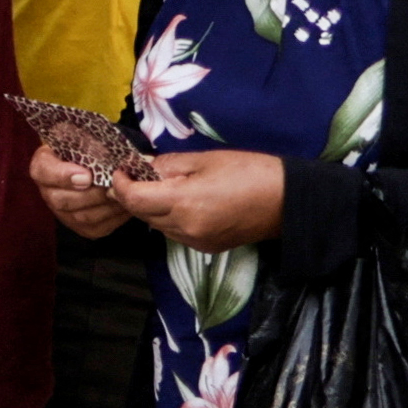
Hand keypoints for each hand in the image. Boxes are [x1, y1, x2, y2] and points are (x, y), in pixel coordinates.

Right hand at [27, 143, 133, 240]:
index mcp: (44, 165)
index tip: (87, 175)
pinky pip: (96, 227)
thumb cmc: (93, 147)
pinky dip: (113, 216)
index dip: (63, 176)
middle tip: (113, 185)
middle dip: (92, 194)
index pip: (43, 171)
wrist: (105, 165)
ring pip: (81, 217)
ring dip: (105, 205)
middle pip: (62, 200)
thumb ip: (86, 141)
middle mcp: (49, 192)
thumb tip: (99, 152)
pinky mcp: (82, 228)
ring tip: (123, 193)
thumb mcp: (85, 136)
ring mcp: (64, 213)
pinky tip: (124, 203)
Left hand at [116, 148, 286, 250]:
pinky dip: (170, 218)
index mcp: (183, 203)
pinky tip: (182, 202)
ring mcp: (195, 242)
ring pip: (157, 225)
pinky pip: (175, 233)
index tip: (121, 170)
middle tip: (135, 175)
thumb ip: (168, 165)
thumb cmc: (249, 171)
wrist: (287, 201)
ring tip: (161, 186)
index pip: (135, 199)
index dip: (121, 184)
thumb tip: (142, 166)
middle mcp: (185, 228)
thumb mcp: (205, 159)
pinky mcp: (205, 248)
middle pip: (142, 214)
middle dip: (133, 195)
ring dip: (152, 207)